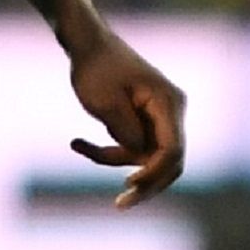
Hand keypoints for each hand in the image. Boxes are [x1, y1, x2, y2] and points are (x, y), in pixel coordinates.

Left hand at [65, 31, 185, 208]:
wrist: (88, 45)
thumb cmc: (96, 70)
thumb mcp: (105, 103)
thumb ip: (127, 133)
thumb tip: (141, 158)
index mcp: (168, 103)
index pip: (172, 150)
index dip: (154, 173)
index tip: (128, 184)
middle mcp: (171, 110)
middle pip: (168, 161)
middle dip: (144, 184)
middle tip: (119, 204)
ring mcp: (160, 116)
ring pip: (147, 157)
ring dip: (114, 159)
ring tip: (78, 144)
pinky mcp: (145, 120)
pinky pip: (134, 146)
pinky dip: (110, 149)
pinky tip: (77, 143)